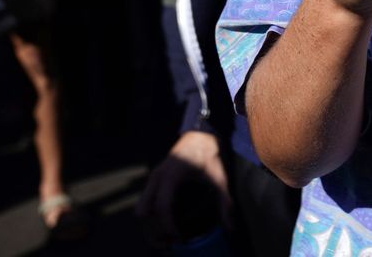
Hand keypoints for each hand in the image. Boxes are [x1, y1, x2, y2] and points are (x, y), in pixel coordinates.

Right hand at [135, 130, 230, 247]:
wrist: (199, 133)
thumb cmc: (209, 153)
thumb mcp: (219, 177)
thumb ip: (224, 202)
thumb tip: (230, 227)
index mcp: (171, 176)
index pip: (162, 206)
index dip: (168, 226)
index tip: (178, 237)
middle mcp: (157, 177)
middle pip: (143, 211)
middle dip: (153, 229)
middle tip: (170, 239)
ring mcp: (153, 177)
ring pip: (141, 207)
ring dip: (150, 223)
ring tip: (166, 234)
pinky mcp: (154, 178)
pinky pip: (145, 200)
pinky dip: (151, 214)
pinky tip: (165, 221)